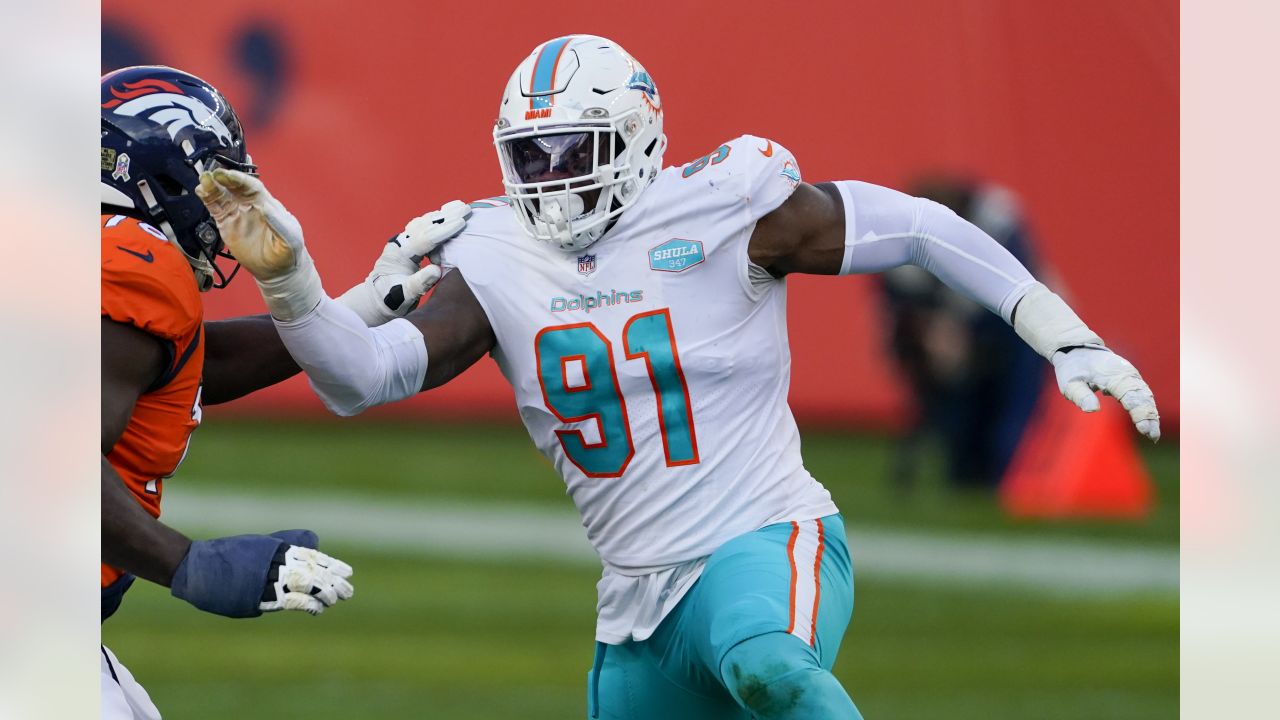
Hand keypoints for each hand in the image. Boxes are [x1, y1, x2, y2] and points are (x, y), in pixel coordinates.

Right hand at [170, 529, 353, 617]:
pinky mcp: (258, 595)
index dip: (331, 565)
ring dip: (323, 592)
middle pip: (313, 569)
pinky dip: (305, 603)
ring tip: (336, 599)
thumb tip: (311, 546)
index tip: (347, 572)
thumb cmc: (229, 557)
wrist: (198, 566)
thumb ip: (283, 548)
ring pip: (305, 583)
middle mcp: (276, 562)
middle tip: (349, 589)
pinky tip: (317, 608)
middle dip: (332, 580)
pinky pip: (288, 599)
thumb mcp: (259, 546)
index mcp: (278, 548)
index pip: (312, 556)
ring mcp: (268, 578)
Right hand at [197, 169, 322, 320]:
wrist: (278, 271)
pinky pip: (215, 209)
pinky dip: (207, 199)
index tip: (229, 175)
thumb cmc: (289, 251)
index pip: (251, 186)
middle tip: (213, 174)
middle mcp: (250, 205)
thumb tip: (265, 207)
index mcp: (267, 204)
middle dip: (224, 179)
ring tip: (203, 181)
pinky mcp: (227, 225)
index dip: (239, 179)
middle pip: (234, 187)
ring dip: (212, 187)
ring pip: (222, 195)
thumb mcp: (290, 237)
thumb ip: (278, 222)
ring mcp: (237, 214)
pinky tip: (201, 191)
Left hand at [336, 201, 471, 324]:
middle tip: (465, 209)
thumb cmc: (391, 301)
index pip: (425, 238)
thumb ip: (419, 283)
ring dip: (442, 215)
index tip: (461, 223)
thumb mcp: (404, 296)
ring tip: (460, 207)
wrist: (376, 299)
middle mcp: (400, 244)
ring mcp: (402, 242)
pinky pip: (423, 227)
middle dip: (446, 217)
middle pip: (425, 225)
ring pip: (424, 223)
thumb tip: (437, 270)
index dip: (444, 230)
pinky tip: (449, 214)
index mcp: (399, 254)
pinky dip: (437, 220)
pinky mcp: (407, 244)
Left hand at [1051, 347, 1160, 440]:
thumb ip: (1081, 395)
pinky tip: (1149, 423)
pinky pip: (1143, 395)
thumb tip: (1093, 410)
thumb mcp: (1069, 382)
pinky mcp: (1130, 380)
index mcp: (1113, 375)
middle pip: (1143, 397)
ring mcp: (1131, 376)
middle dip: (1148, 416)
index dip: (1139, 412)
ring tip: (1153, 434)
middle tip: (1152, 436)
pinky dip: (1147, 408)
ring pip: (1146, 396)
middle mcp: (1127, 375)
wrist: (1079, 350)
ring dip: (1150, 414)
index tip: (1144, 429)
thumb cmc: (1073, 368)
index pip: (1131, 395)